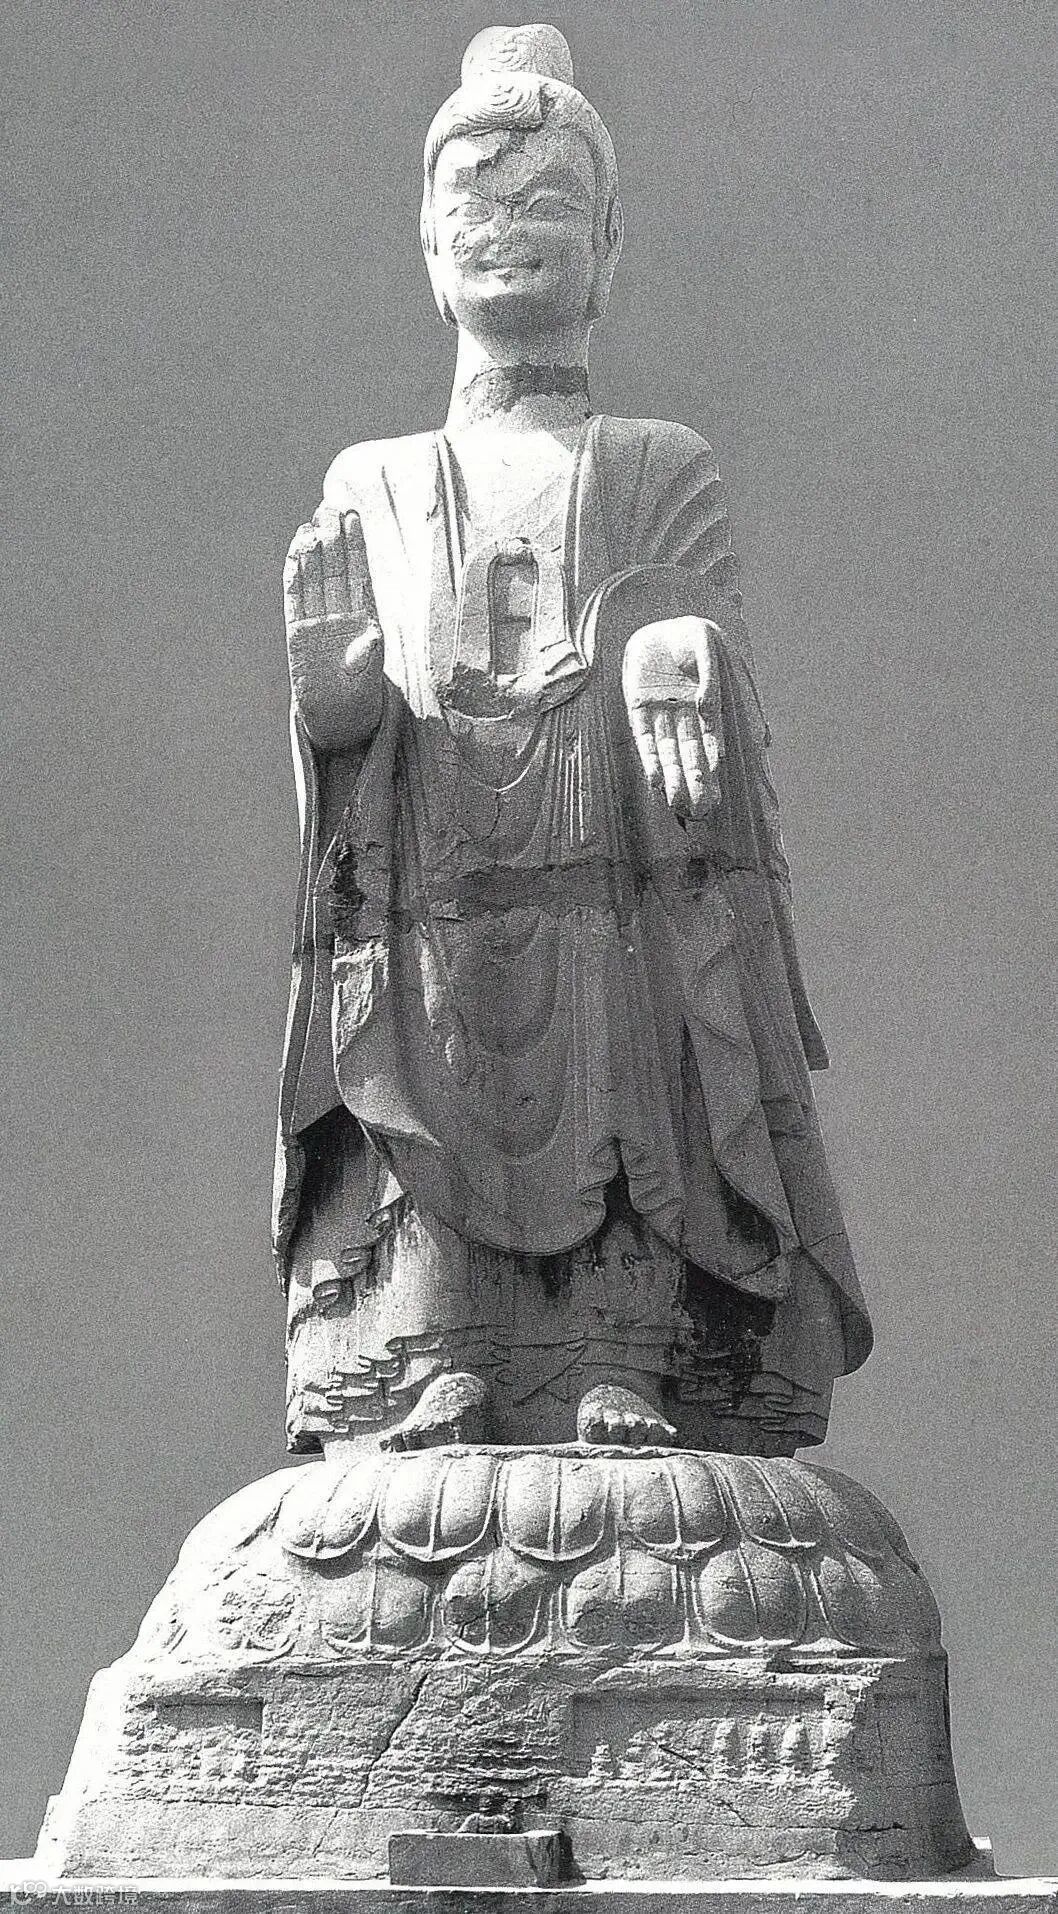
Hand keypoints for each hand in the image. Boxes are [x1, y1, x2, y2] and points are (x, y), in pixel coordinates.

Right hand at [283, 507, 383, 747]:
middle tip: (330, 506)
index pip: (358, 574)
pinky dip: (294, 575)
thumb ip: (368, 654)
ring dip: (313, 549)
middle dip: (334, 538)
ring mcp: (317, 621)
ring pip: (315, 578)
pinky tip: (294, 551)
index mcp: (364, 618)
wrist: (339, 716)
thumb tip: (374, 635)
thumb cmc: (360, 694)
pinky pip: (295, 598)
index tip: (353, 516)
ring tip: (312, 520)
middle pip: (336, 568)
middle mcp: (341, 614)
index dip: (356, 545)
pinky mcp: (297, 632)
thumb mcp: (367, 675)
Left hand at [622, 615, 722, 818]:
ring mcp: (662, 713)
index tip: (718, 783)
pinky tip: (655, 782)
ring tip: (679, 804)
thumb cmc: (689, 632)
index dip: (713, 761)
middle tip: (702, 810)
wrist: (657, 620)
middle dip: (697, 781)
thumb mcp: (706, 644)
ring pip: (669, 752)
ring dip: (674, 778)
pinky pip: (644, 738)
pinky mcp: (638, 708)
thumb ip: (710, 675)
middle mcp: (686, 714)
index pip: (712, 738)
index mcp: (709, 703)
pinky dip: (650, 759)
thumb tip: (708, 710)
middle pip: (691, 753)